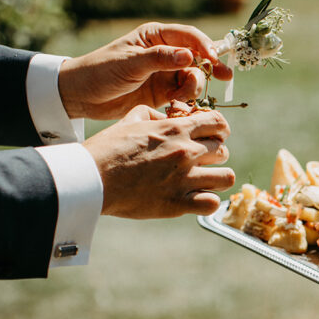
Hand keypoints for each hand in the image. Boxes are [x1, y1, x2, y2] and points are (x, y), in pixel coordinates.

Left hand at [58, 23, 233, 119]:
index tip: (215, 61)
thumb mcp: (129, 63)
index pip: (190, 36)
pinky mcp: (164, 93)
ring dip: (194, 89)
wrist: (82, 96)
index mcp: (156, 37)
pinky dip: (186, 101)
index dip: (206, 47)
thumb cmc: (100, 71)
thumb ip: (159, 59)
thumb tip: (190, 55)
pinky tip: (177, 107)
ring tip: (179, 99)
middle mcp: (165, 53)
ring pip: (194, 78)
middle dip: (210, 68)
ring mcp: (165, 73)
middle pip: (198, 58)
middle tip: (224, 78)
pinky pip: (185, 95)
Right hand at [83, 105, 233, 217]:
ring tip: (202, 182)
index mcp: (175, 129)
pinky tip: (195, 200)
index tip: (211, 137)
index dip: (219, 129)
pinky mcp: (178, 203)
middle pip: (223, 150)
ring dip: (216, 179)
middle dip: (214, 155)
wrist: (91, 178)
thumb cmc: (107, 149)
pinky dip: (207, 202)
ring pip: (227, 177)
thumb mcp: (130, 120)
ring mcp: (184, 178)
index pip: (218, 122)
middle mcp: (185, 152)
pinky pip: (212, 203)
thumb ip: (154, 114)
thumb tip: (168, 117)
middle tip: (199, 162)